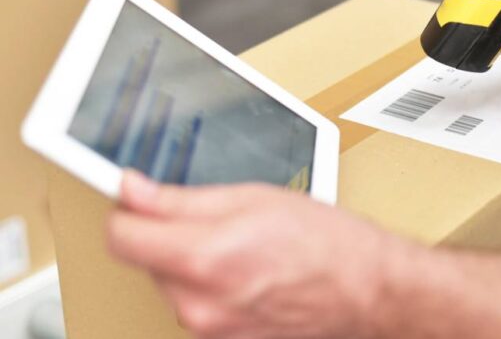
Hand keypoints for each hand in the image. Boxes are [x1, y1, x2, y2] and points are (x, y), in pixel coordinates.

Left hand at [107, 171, 403, 338]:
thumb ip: (180, 197)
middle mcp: (197, 303)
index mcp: (202, 259)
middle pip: (145, 257)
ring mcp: (208, 327)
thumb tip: (133, 190)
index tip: (137, 197)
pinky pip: (193, 302)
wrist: (365, 289)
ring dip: (188, 258)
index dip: (127, 208)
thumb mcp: (252, 198)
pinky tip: (244, 268)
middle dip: (166, 232)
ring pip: (168, 280)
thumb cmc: (325, 242)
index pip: (120, 235)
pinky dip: (207, 282)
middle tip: (214, 217)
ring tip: (238, 244)